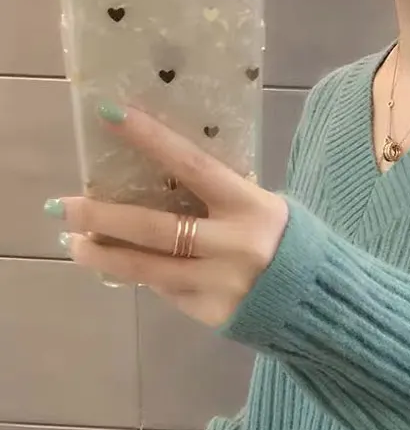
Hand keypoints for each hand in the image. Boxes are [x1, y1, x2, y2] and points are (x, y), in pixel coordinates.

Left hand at [51, 103, 288, 327]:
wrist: (325, 306)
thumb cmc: (296, 248)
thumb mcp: (266, 212)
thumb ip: (221, 203)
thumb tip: (161, 193)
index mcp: (251, 208)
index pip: (192, 166)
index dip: (148, 139)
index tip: (107, 115)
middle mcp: (234, 246)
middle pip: (155, 228)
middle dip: (102, 217)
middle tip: (64, 208)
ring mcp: (222, 285)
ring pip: (150, 270)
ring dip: (106, 257)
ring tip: (75, 246)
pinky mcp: (216, 314)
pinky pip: (171, 293)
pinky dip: (150, 280)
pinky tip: (133, 271)